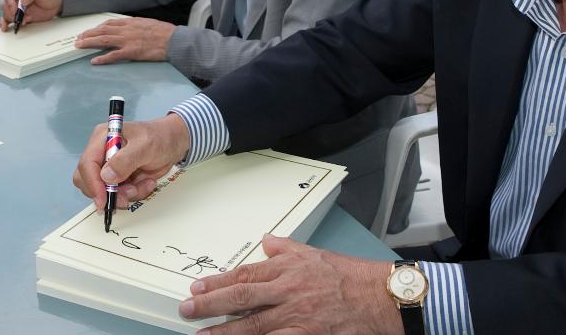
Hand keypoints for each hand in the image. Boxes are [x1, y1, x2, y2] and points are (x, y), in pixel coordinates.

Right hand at [0, 0, 62, 30]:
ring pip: (6, 13)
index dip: (10, 2)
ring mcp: (16, 7)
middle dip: (10, 12)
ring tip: (22, 21)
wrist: (56, 3)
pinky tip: (7, 27)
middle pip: (5, 4)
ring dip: (12, 18)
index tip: (15, 9)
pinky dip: (7, 24)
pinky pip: (8, 20)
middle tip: (19, 17)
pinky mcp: (19, 15)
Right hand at [73, 113, 189, 210]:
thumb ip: (125, 160)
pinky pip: (119, 194)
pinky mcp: (119, 178)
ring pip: (104, 192)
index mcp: (102, 138)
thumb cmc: (160, 137)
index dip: (92, 184)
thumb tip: (106, 176)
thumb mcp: (145, 145)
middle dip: (108, 193)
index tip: (104, 200)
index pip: (87, 164)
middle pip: (88, 181)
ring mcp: (110, 167)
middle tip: (129, 194)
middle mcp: (102, 153)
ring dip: (125, 194)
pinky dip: (134, 193)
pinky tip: (147, 182)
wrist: (174, 142)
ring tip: (144, 183)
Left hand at [81, 17, 173, 63]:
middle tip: (78, 38)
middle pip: (103, 31)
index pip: (109, 23)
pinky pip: (113, 55)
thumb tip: (128, 27)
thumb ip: (136, 25)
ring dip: (90, 42)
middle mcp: (126, 30)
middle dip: (88, 34)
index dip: (97, 27)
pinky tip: (94, 60)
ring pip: (104, 40)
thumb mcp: (147, 23)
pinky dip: (102, 58)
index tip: (90, 31)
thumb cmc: (164, 32)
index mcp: (131, 22)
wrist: (173, 40)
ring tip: (80, 46)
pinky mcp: (131, 52)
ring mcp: (128, 41)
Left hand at [178, 235, 398, 333]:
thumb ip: (286, 248)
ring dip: (224, 332)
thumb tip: (266, 240)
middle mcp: (286, 290)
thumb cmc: (350, 276)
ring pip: (252, 325)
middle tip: (187, 309)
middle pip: (241, 298)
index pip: (244, 274)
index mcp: (286, 268)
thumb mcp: (314, 253)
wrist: (377, 296)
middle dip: (210, 304)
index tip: (197, 286)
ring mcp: (295, 315)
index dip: (218, 281)